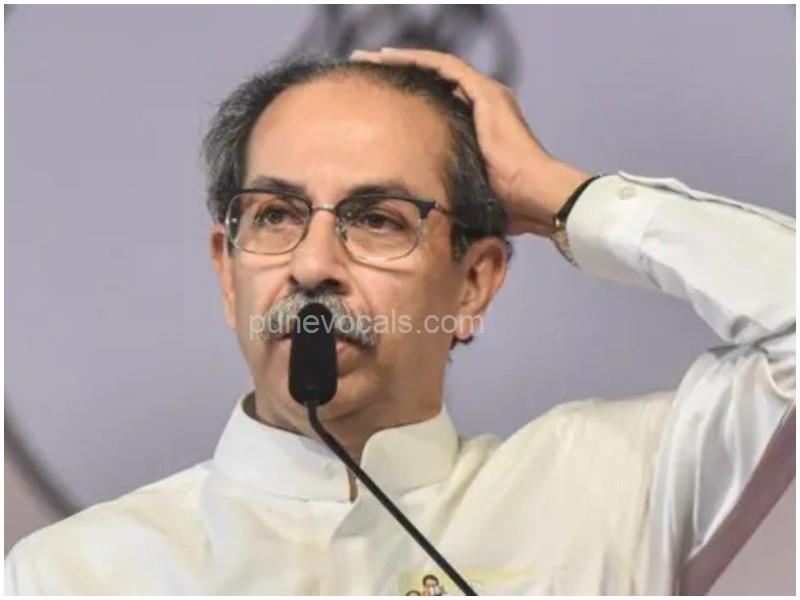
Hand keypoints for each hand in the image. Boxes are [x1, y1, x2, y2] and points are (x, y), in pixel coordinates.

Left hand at [350, 47, 590, 236]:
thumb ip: (450, 187)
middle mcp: (486, 104)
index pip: (437, 102)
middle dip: (398, 73)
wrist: (535, 196)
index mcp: (481, 126)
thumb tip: (427, 210)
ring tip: (368, 58)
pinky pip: (444, 67)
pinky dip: (416, 60)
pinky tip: (389, 57)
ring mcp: (487, 95)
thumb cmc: (509, 204)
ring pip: (435, 68)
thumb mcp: (468, 191)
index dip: (407, 98)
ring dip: (400, 61)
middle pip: (433, 81)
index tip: (376, 100)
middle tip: (364, 70)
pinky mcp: (486, 94)